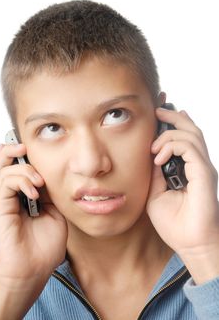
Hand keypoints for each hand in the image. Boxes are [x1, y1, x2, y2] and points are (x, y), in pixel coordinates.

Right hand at [0, 143, 67, 283]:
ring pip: (3, 169)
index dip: (27, 156)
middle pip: (6, 164)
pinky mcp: (1, 207)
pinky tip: (35, 192)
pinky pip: (7, 183)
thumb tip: (49, 178)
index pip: (23, 168)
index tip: (36, 147)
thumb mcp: (56, 215)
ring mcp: (7, 201)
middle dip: (14, 150)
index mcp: (28, 196)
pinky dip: (21, 181)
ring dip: (23, 167)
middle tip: (24, 146)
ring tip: (38, 179)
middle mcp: (15, 195)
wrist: (33, 270)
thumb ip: (52, 195)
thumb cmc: (45, 247)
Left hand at [147, 107, 218, 282]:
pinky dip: (173, 146)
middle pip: (190, 130)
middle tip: (158, 109)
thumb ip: (155, 173)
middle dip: (173, 117)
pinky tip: (159, 157)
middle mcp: (197, 165)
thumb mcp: (156, 193)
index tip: (158, 112)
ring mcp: (202, 168)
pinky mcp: (204, 174)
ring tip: (154, 145)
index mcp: (187, 169)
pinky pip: (190, 148)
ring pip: (191, 135)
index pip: (183, 138)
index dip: (173, 123)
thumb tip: (150, 156)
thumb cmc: (175, 223)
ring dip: (170, 133)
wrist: (190, 244)